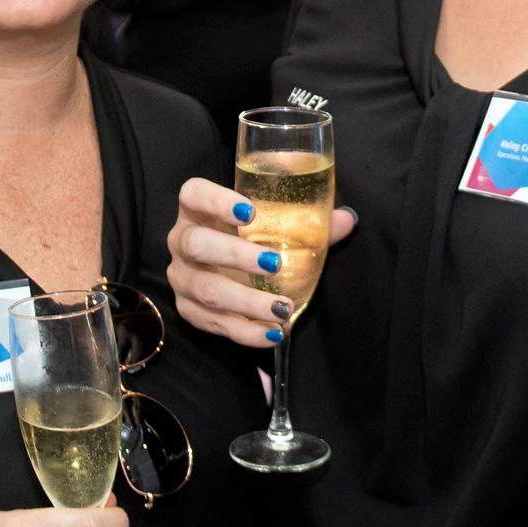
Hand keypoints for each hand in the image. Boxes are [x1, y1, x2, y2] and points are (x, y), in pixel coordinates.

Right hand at [165, 177, 357, 348]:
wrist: (228, 274)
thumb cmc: (251, 240)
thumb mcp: (273, 228)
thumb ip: (307, 223)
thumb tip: (345, 220)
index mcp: (199, 211)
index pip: (193, 194)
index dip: (215, 200)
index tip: (250, 210)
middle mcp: (182, 241)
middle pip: (196, 244)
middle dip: (236, 255)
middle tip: (274, 263)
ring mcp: (182, 277)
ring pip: (207, 289)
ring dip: (247, 301)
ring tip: (281, 309)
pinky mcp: (189, 309)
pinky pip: (214, 322)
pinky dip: (245, 331)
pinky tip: (272, 332)